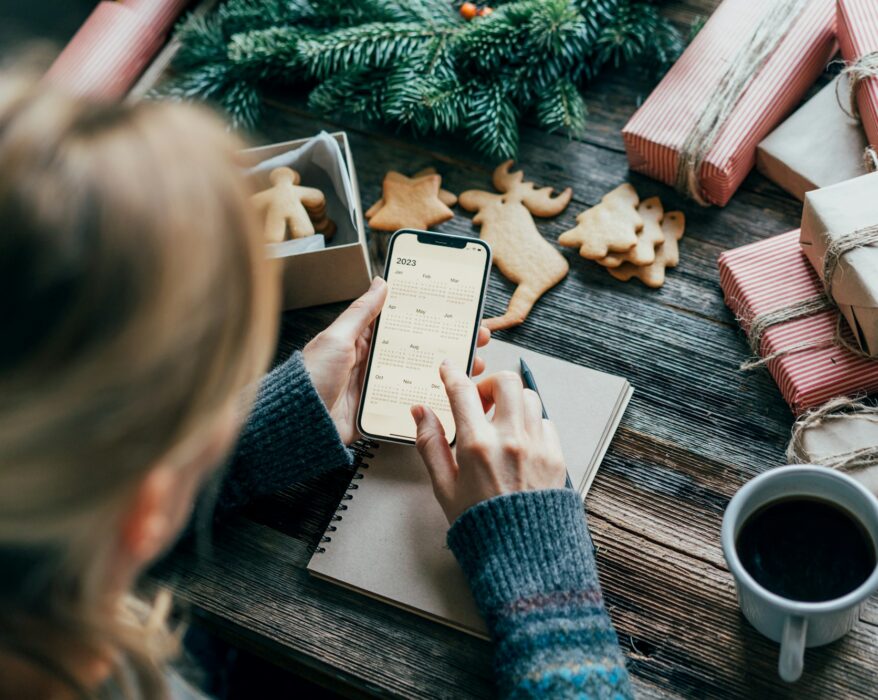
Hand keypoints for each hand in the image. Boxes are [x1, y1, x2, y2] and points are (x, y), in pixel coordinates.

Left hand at [303, 278, 490, 443]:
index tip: (456, 309)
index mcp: (362, 340)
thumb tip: (380, 282)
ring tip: (472, 366)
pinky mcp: (382, 410)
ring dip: (447, 371)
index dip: (430, 315)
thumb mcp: (337, 338)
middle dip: (449, 343)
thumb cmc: (311, 379)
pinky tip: (453, 394)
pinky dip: (432, 398)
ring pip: (422, 374)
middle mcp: (374, 362)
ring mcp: (380, 387)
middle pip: (420, 349)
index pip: (404, 322)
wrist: (300, 424)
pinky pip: (412, 401)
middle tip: (477, 337)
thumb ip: (361, 313)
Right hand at [411, 363, 566, 523]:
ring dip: (512, 402)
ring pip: (529, 397)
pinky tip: (519, 442)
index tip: (448, 369)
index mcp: (477, 446)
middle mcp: (510, 439)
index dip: (452, 374)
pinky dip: (530, 423)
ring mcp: (537, 445)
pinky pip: (545, 421)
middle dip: (490, 384)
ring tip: (500, 422)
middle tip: (480, 401)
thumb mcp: (444, 487)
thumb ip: (430, 444)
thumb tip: (421, 413)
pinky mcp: (556, 455)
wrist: (523, 554)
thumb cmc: (481, 525)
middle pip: (506, 381)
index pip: (462, 392)